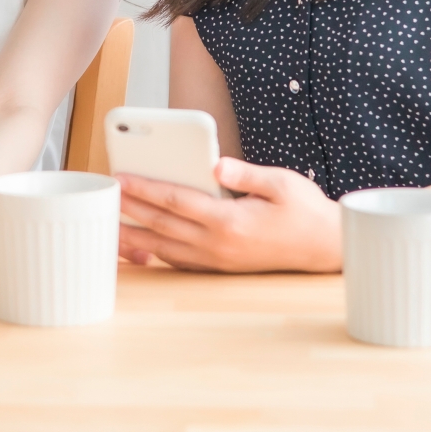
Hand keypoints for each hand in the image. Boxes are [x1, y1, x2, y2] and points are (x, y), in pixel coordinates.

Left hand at [117, 157, 342, 273]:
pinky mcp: (222, 266)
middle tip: (106, 195)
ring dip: (136, 238)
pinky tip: (144, 244)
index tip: (122, 178)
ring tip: (110, 227)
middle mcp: (219, 244)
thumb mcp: (281, 183)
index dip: (146, 189)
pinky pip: (181, 260)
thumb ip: (246, 174)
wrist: (324, 248)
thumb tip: (215, 164)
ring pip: (166, 249)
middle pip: (163, 225)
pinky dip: (158, 252)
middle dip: (131, 209)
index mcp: (230, 220)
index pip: (177, 201)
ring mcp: (219, 259)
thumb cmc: (305, 211)